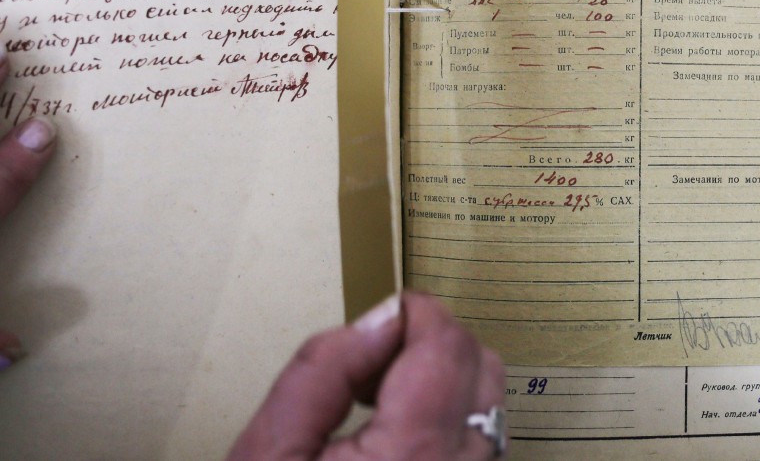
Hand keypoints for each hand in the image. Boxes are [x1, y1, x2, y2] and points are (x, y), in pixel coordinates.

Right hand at [228, 291, 506, 460]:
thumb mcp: (266, 456)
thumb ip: (321, 371)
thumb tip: (377, 319)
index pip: (447, 347)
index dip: (416, 312)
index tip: (380, 317)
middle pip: (483, 369)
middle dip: (433, 343)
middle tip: (373, 362)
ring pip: (492, 407)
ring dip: (448, 379)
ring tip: (380, 403)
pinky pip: (484, 445)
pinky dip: (454, 417)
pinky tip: (401, 437)